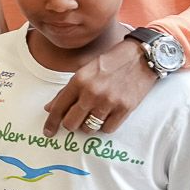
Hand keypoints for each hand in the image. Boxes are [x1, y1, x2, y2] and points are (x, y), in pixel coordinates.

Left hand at [43, 37, 158, 136]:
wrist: (140, 57)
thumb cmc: (111, 62)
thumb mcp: (84, 71)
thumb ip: (66, 91)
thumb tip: (50, 108)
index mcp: (79, 81)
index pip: (59, 108)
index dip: (51, 123)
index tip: (48, 132)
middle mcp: (91, 93)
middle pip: (71, 123)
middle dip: (71, 124)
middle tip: (76, 119)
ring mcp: (108, 102)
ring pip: (89, 128)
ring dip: (88, 125)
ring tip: (93, 115)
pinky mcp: (124, 109)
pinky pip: (107, 129)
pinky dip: (104, 126)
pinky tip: (106, 116)